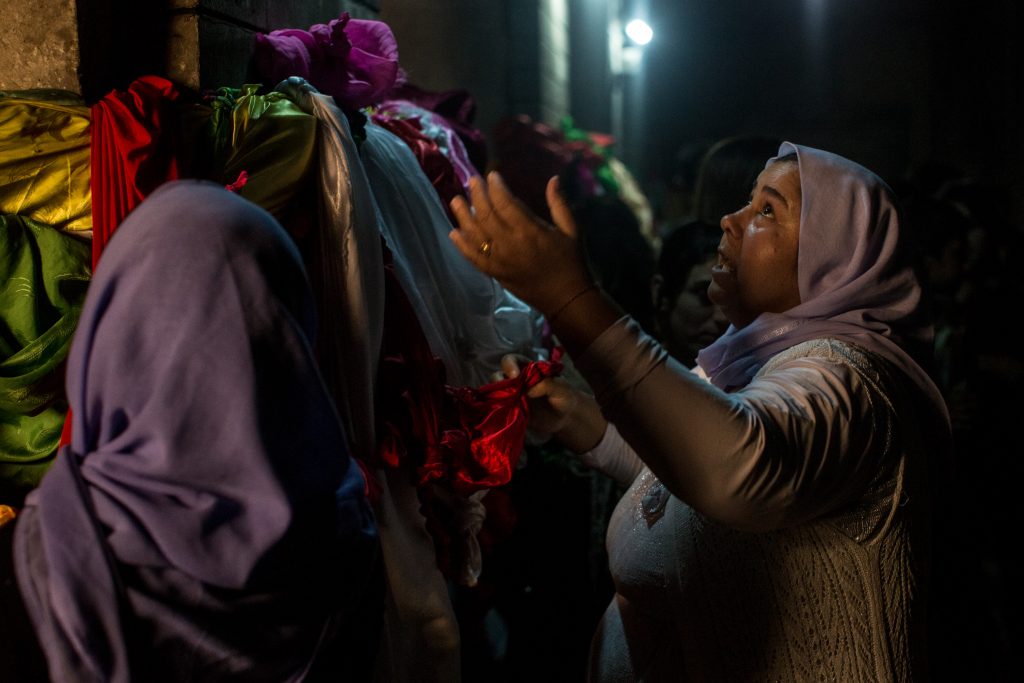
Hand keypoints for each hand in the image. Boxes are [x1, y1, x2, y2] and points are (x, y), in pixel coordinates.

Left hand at [449, 173, 592, 315]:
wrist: (565, 298)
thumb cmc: (570, 262)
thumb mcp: (571, 231)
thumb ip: (559, 204)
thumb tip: (553, 179)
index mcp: (529, 231)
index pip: (506, 203)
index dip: (496, 187)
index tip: (492, 176)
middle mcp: (510, 244)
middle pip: (486, 215)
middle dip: (477, 196)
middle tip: (471, 181)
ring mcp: (499, 260)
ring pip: (475, 234)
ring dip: (463, 216)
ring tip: (456, 200)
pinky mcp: (495, 273)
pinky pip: (473, 257)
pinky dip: (462, 245)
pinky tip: (454, 233)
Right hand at [496, 354, 606, 452]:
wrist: (566, 417)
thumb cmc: (565, 396)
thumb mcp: (562, 387)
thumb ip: (548, 384)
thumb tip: (529, 390)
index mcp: (527, 369)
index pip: (511, 360)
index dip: (509, 365)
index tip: (515, 375)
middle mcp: (516, 381)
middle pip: (498, 376)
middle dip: (499, 382)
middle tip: (509, 393)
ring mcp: (512, 397)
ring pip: (496, 394)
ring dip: (498, 398)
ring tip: (507, 405)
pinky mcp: (512, 412)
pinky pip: (500, 410)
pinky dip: (500, 411)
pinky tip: (506, 415)